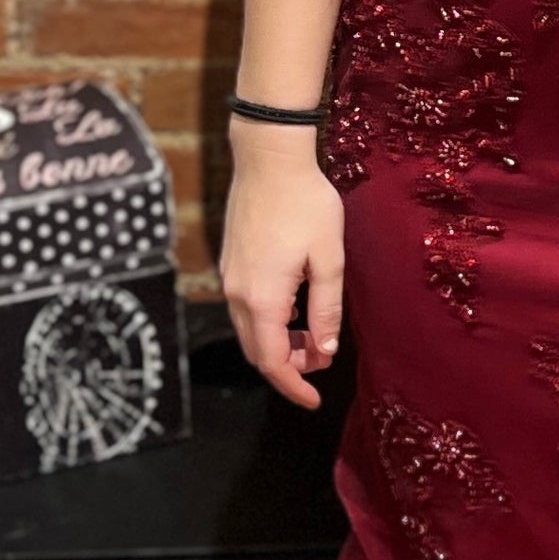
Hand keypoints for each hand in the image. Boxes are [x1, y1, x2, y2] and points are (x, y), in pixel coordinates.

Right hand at [220, 125, 346, 411]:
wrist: (268, 159)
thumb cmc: (305, 204)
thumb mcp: (329, 258)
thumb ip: (326, 309)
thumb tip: (325, 349)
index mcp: (262, 298)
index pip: (272, 362)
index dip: (293, 386)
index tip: (314, 400)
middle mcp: (237, 294)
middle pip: (257, 351)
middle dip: (288, 367)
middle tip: (321, 361)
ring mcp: (229, 278)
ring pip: (250, 331)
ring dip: (279, 344)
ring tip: (313, 336)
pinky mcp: (230, 263)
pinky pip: (246, 309)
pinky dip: (269, 322)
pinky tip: (295, 308)